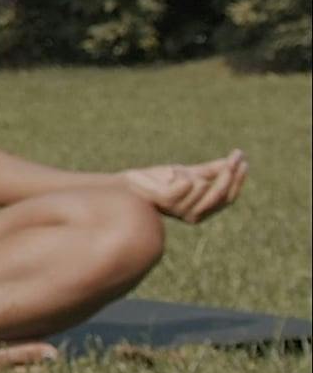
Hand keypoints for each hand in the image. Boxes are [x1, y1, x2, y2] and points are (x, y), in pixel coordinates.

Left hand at [122, 151, 247, 223]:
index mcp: (202, 210)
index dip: (237, 180)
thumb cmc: (159, 181)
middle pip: (220, 195)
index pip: (228, 198)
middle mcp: (193, 215)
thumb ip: (211, 170)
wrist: (130, 184)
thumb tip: (238, 158)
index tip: (243, 160)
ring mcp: (179, 210)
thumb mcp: (190, 173)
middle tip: (233, 157)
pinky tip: (178, 174)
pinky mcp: (164, 201)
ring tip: (182, 171)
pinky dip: (183, 180)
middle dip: (228, 175)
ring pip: (203, 188)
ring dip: (198, 175)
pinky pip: (183, 188)